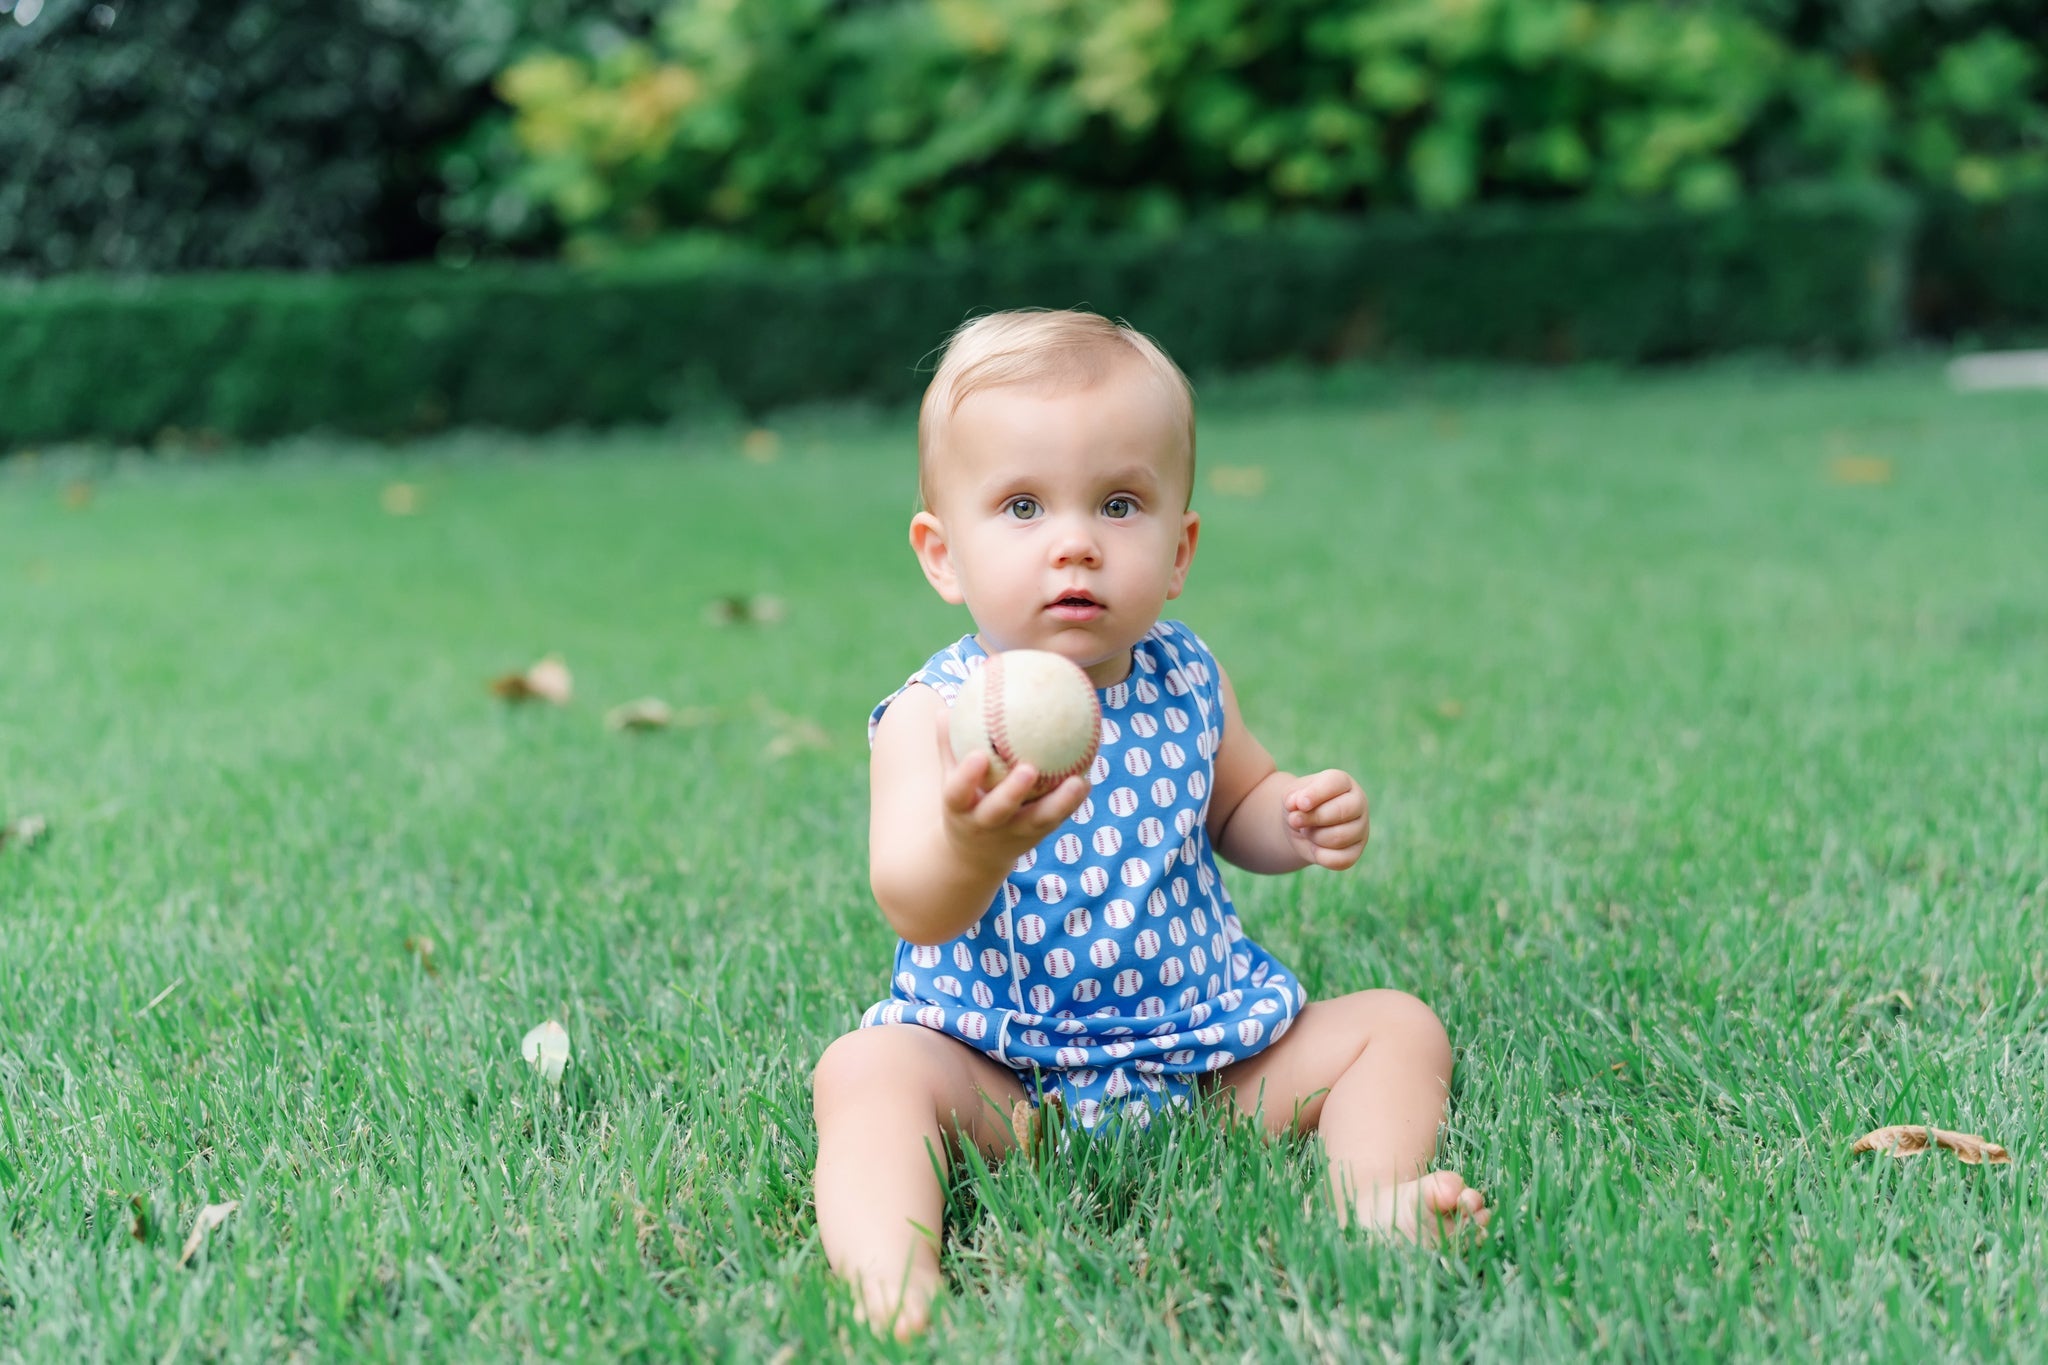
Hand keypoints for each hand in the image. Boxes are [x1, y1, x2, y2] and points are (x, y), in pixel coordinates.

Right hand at [935, 708, 1088, 871]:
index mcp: (960, 809)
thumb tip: (945, 708)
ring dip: (1060, 803)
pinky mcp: (1035, 838)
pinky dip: (1071, 803)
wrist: (975, 856)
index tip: (978, 755)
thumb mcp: (950, 780)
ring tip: (1078, 781)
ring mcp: (1012, 834)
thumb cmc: (964, 803)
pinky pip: (1055, 821)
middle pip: (998, 812)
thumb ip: (949, 747)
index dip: (967, 777)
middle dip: (1013, 793)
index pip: (957, 793)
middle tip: (1029, 769)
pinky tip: (1087, 781)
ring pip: (1037, 821)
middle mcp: (985, 825)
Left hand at [1282, 769, 1368, 869]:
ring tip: (1307, 831)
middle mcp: (1358, 802)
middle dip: (1313, 819)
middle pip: (1341, 811)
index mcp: (1343, 782)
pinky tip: (1314, 848)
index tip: (1300, 804)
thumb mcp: (1290, 796)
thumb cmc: (1299, 806)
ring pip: (1340, 837)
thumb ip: (1292, 797)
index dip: (1316, 794)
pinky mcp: (1356, 851)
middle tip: (1296, 820)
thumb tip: (1297, 804)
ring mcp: (1361, 828)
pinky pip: (1341, 859)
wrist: (1300, 828)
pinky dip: (1321, 856)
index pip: (1335, 783)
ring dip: (1314, 837)